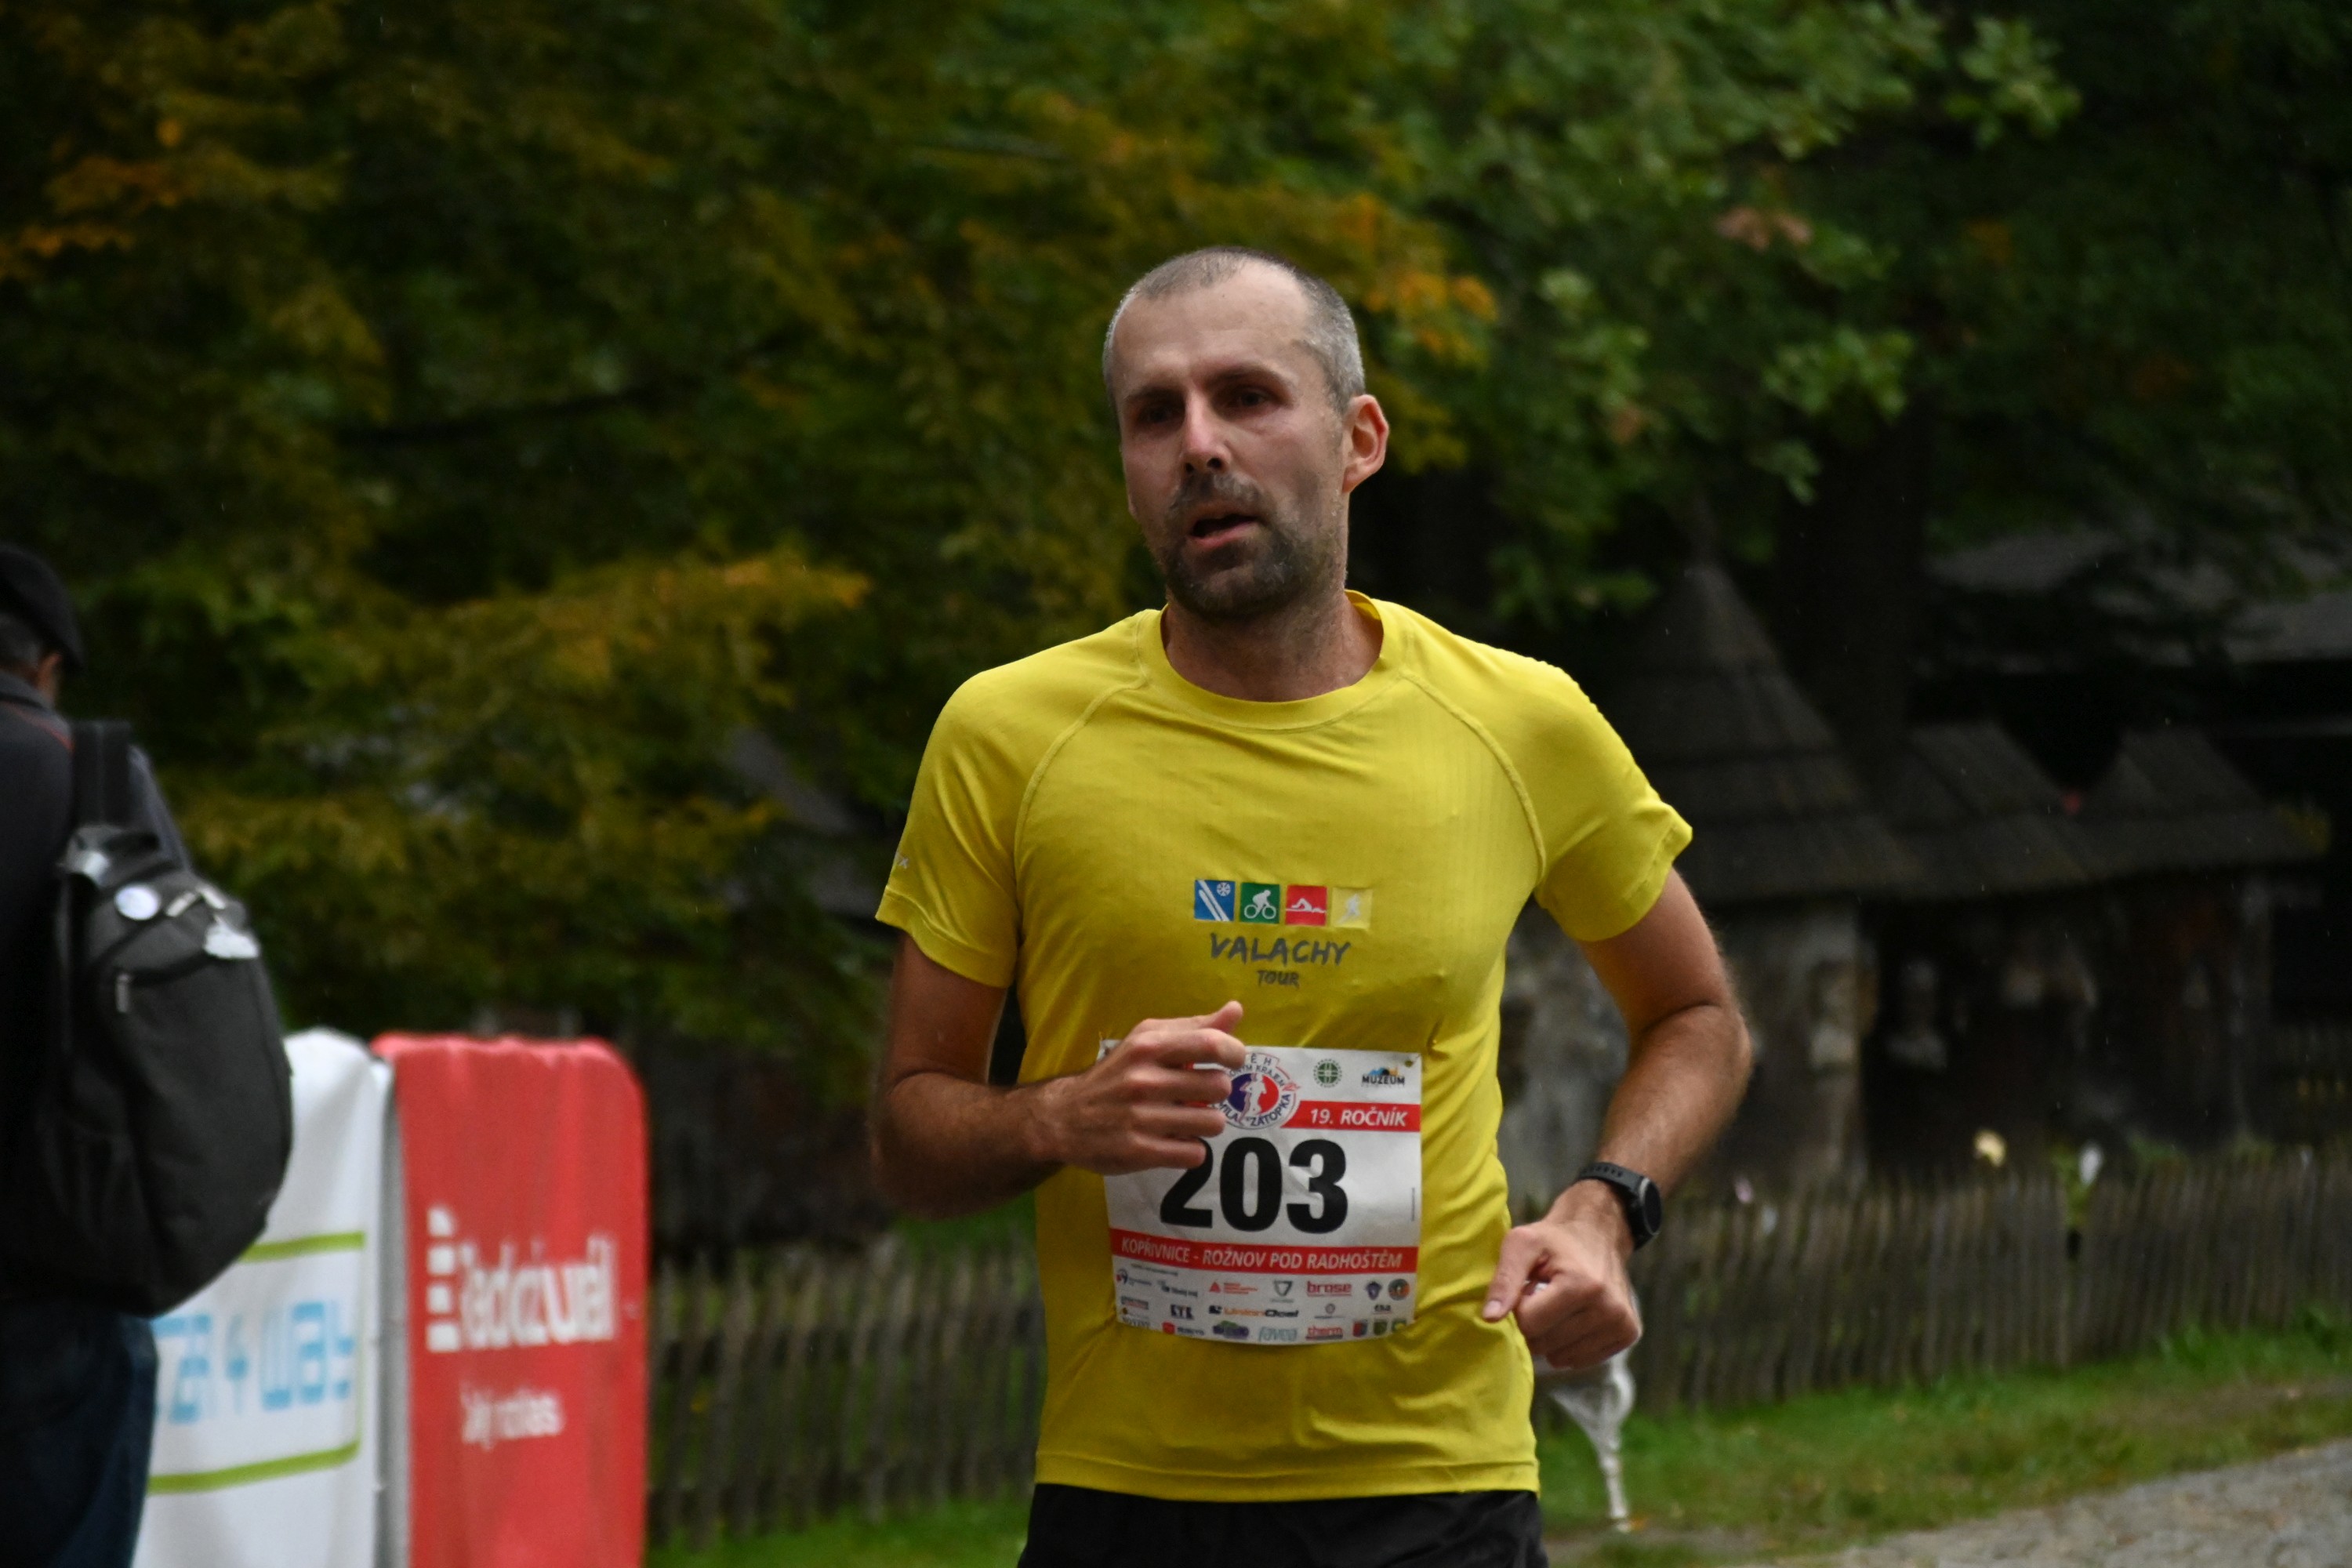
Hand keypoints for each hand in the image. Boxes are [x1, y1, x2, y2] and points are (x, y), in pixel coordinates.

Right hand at [1027, 1002, 1246, 1175]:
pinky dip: (1191, 1150)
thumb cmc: (1117, 1074)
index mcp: (1147, 1046)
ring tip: (1185, 1119)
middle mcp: (1144, 1079)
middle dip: (1215, 1093)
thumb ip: (1193, 1027)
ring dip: (1205, 1123)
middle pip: (1219, 1087)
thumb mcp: (1146, 1041)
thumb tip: (1236, 1010)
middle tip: (1196, 1095)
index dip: (1234, 1054)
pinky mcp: (1139, 1151)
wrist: (1063, 1117)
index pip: (1211, 1044)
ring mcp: (1140, 1118)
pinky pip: (1195, 1154)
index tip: (1231, 1062)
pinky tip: (1173, 1141)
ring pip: (1213, 1123)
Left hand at [1482, 1181, 1640, 1372]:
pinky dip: (1570, 1344)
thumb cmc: (1553, 1239)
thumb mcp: (1522, 1245)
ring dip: (1551, 1336)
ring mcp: (1621, 1323)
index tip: (1527, 1289)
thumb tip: (1490, 1319)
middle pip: (1545, 1343)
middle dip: (1534, 1324)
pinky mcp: (1628, 1334)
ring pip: (1561, 1357)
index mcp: (1581, 1284)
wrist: (1598, 1232)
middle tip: (1541, 1297)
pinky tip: (1574, 1317)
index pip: (1528, 1323)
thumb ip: (1503, 1280)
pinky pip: (1582, 1360)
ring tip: (1559, 1305)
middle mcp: (1608, 1308)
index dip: (1519, 1308)